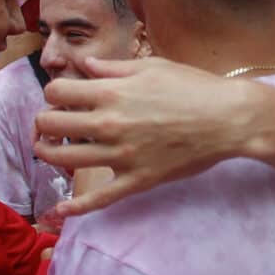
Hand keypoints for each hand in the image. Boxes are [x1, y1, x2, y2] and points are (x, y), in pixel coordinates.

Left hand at [34, 56, 249, 214]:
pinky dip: (75, 207)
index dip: (54, 92)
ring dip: (49, 153)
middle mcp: (109, 124)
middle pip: (51, 125)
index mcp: (111, 92)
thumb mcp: (152, 67)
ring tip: (51, 149)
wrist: (228, 119)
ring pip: (64, 159)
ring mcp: (121, 156)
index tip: (63, 95)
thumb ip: (113, 68)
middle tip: (53, 122)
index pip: (57, 92)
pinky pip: (99, 199)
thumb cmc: (193, 87)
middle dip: (45, 121)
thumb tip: (85, 66)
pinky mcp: (136, 180)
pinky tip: (60, 209)